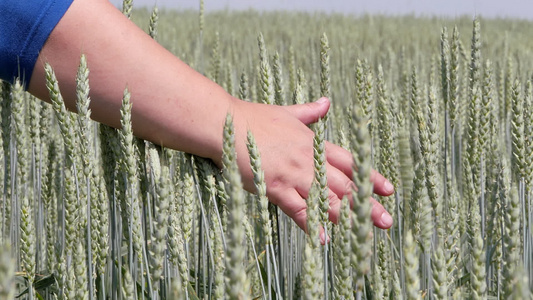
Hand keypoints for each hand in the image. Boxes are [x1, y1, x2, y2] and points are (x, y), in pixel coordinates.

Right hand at [225, 97, 393, 232]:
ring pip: (326, 198)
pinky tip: (324, 238)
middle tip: (387, 220)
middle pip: (344, 184)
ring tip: (366, 232)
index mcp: (313, 142)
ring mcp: (293, 174)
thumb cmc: (254, 118)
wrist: (226, 124)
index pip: (349, 162)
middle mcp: (309, 160)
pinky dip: (311, 223)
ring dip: (347, 216)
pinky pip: (297, 209)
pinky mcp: (275, 186)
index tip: (388, 190)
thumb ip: (310, 111)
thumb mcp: (287, 112)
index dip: (370, 176)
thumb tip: (327, 102)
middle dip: (367, 203)